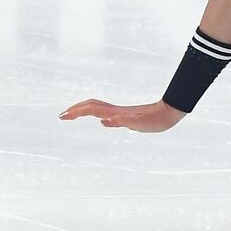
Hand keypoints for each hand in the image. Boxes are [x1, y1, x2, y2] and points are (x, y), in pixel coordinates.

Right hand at [59, 99, 184, 131]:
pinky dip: (96, 112)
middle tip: (62, 115)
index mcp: (115, 113)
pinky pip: (106, 111)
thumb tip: (103, 120)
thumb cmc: (155, 121)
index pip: (91, 110)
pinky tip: (99, 117)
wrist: (168, 114)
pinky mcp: (126, 115)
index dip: (76, 112)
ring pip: (97, 107)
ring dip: (84, 109)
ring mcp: (120, 112)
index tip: (62, 116)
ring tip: (73, 114)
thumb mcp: (138, 124)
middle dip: (75, 109)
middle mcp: (116, 111)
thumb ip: (121, 122)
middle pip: (91, 106)